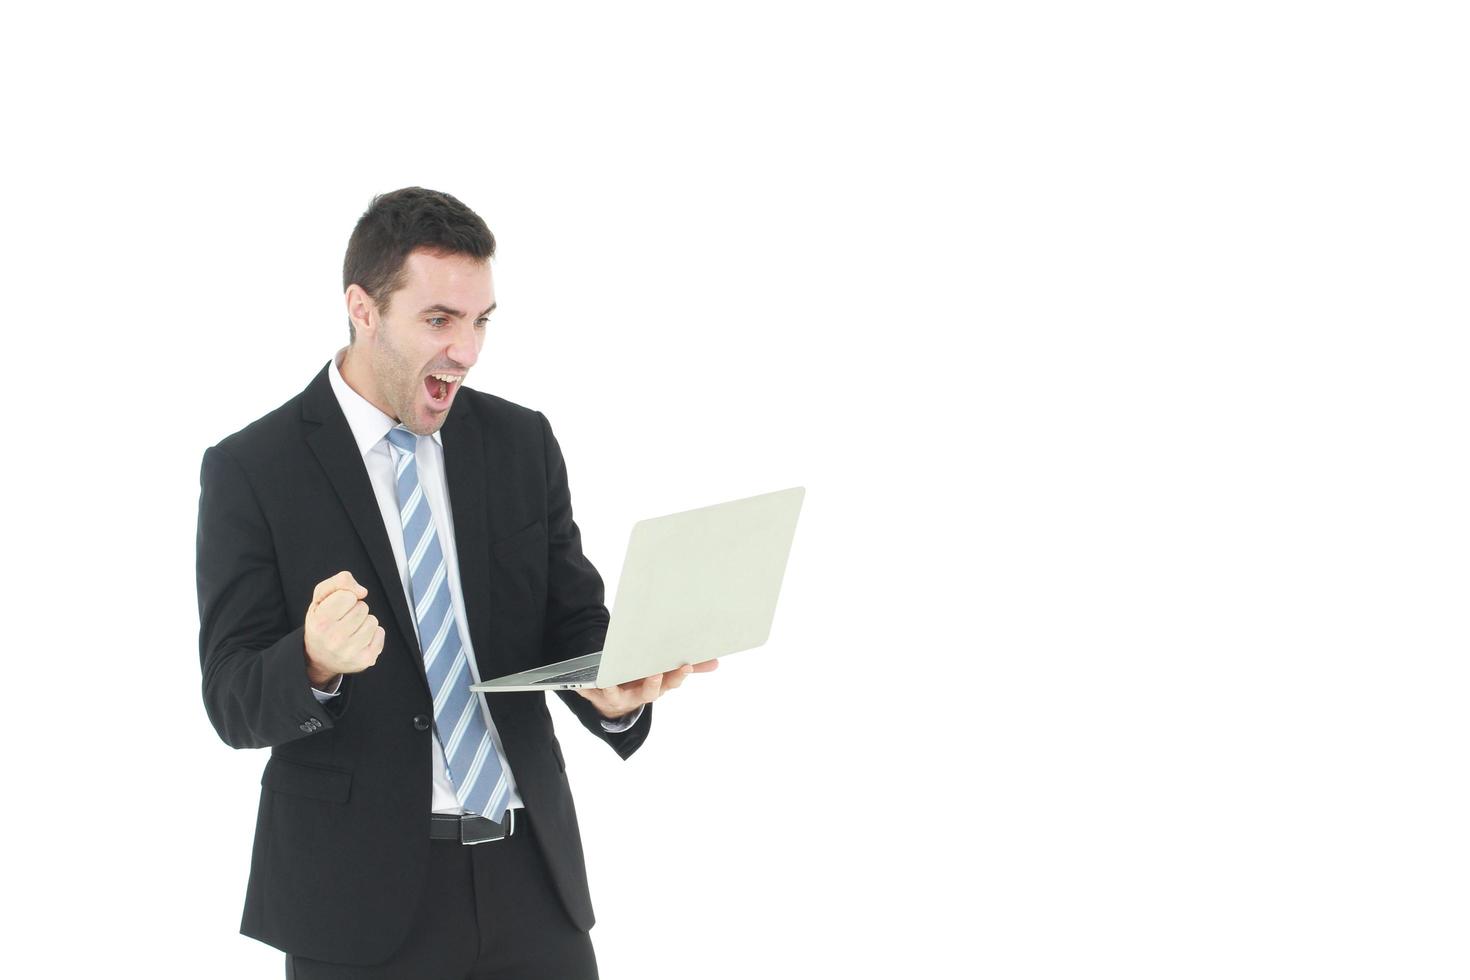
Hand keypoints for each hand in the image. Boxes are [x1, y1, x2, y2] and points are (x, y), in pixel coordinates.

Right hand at [303, 571, 384, 687]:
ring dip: (364, 622)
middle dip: (355, 610)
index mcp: (321, 622)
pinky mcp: (366, 659)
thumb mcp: (320, 598)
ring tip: (351, 630)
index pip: (348, 596)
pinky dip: (373, 634)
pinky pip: (380, 633)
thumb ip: (339, 582)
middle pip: (362, 608)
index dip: (345, 598)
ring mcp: (351, 651)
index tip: (337, 608)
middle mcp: (334, 639)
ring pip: (373, 621)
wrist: (319, 658)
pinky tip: (359, 640)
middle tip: (343, 621)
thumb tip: (362, 591)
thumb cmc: (321, 623)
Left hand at [576, 659, 718, 719]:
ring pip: (618, 696)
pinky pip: (591, 694)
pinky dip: (587, 690)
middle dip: (653, 684)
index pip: (671, 683)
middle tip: (655, 673)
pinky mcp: (597, 696)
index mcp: (656, 687)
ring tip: (612, 683)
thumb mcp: (664, 674)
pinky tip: (583, 686)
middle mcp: (639, 695)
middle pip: (649, 693)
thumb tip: (716, 662)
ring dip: (615, 689)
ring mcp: (618, 697)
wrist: (614, 700)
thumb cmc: (641, 681)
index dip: (677, 676)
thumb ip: (690, 667)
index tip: (685, 666)